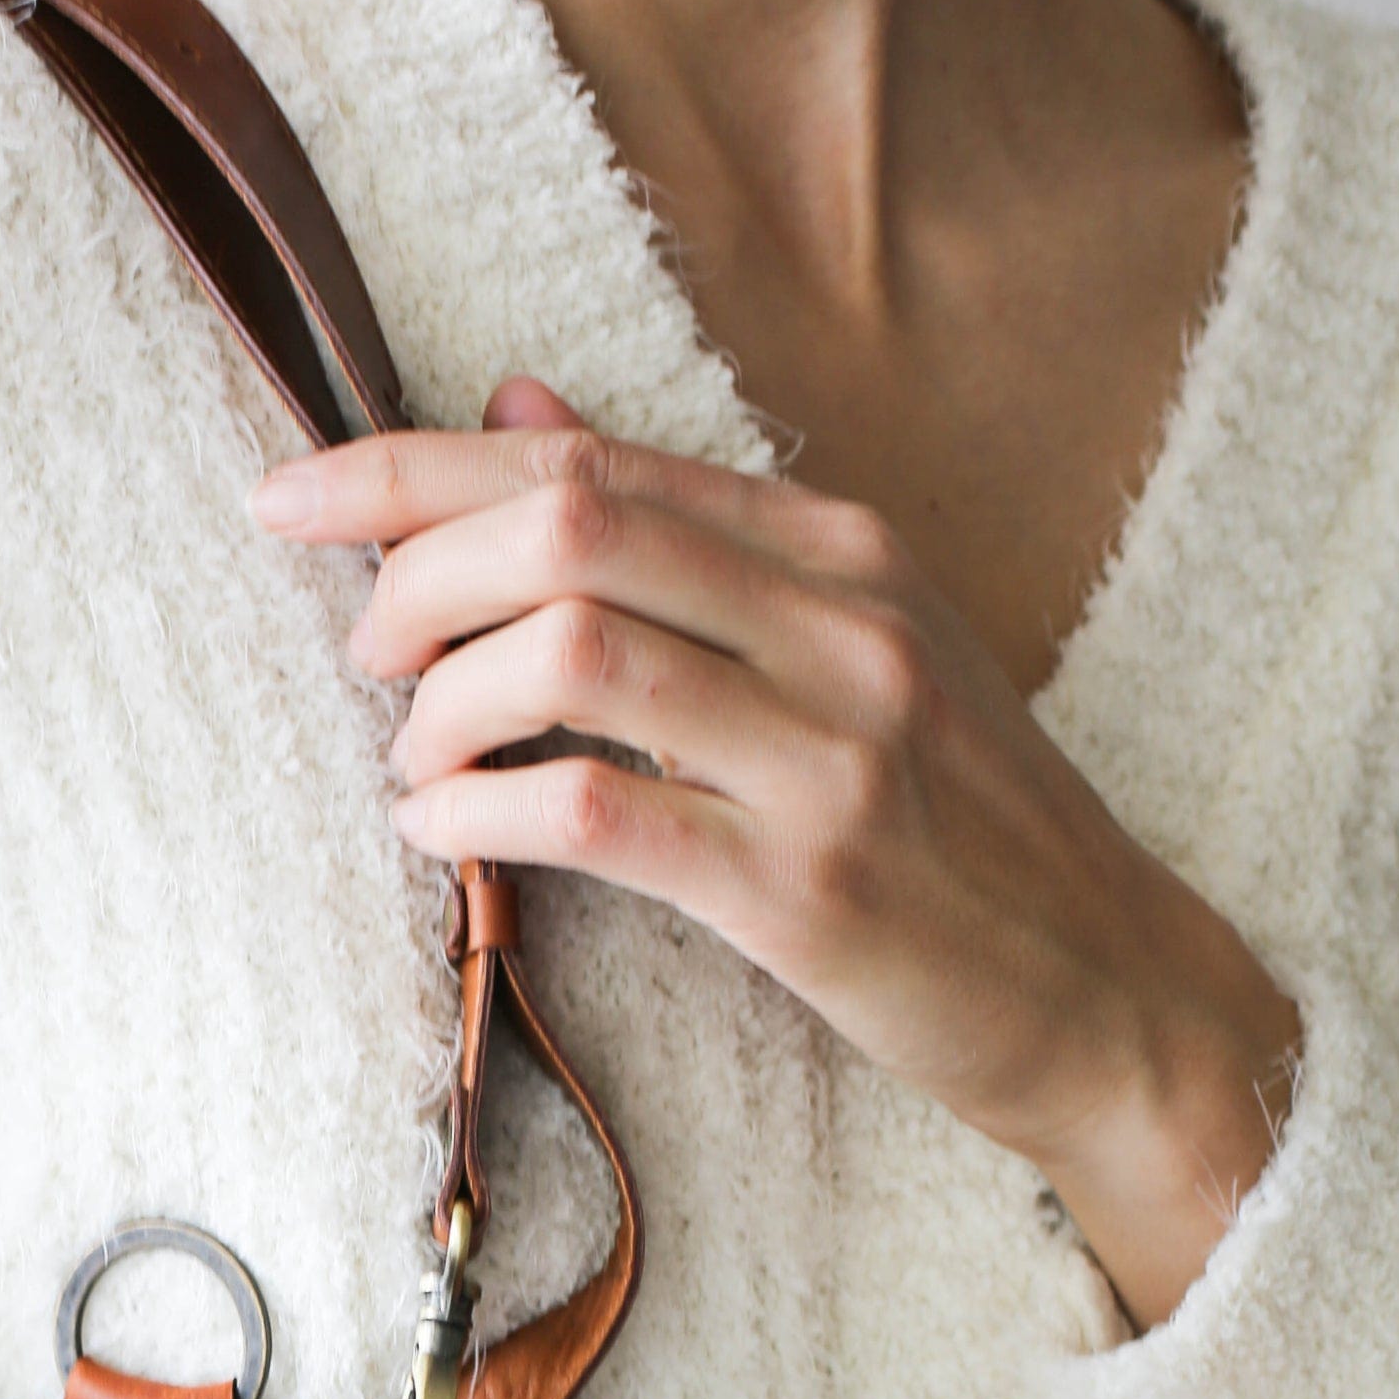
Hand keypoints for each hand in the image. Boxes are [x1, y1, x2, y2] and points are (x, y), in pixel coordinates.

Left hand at [255, 383, 1300, 1328]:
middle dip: (415, 577)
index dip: (410, 469)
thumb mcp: (846, 645)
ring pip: (569, 652)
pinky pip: (599, 815)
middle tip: (367, 656)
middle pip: (567, 524)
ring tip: (414, 762)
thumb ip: (682, 536)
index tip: (292, 497)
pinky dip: (483, 815)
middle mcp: (840, 624)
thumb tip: (512, 411)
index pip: (588, 460)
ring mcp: (829, 753)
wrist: (1106, 987)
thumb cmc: (956, 827)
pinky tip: (444, 836)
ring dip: (443, 706)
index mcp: (840, 548)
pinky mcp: (805, 888)